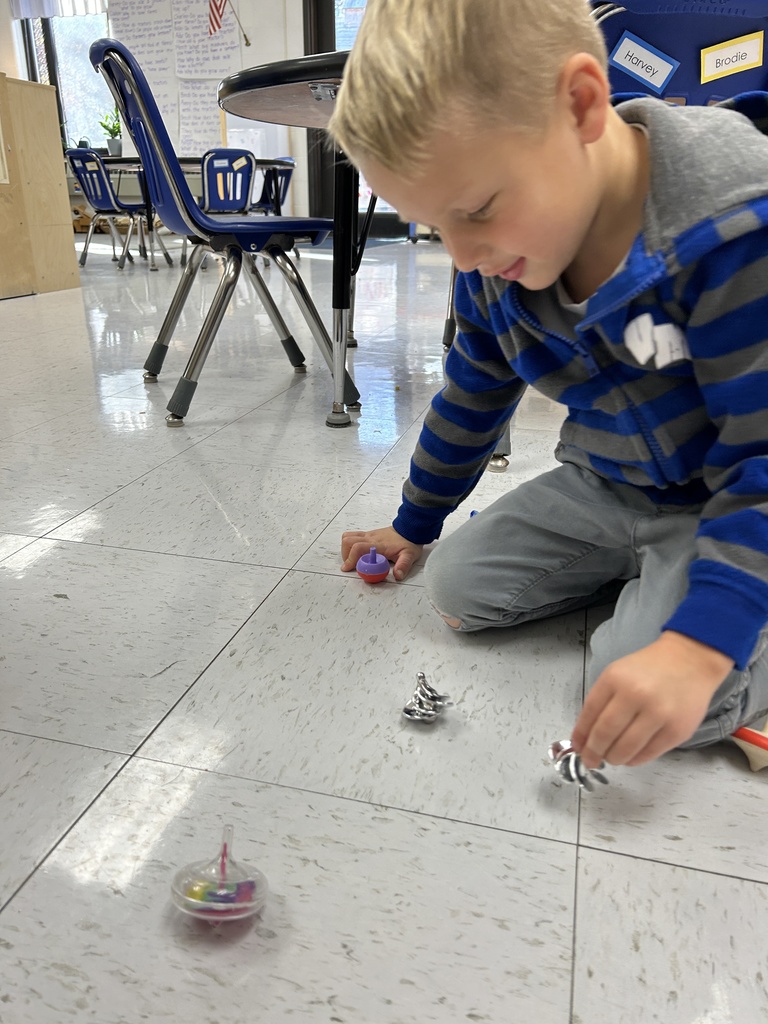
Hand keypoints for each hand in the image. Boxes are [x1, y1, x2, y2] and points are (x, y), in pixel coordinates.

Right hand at [341, 526, 423, 580]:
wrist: (409, 528)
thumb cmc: (408, 542)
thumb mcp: (409, 555)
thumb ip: (403, 566)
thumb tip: (397, 575)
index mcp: (378, 544)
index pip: (358, 547)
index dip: (350, 559)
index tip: (348, 568)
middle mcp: (370, 538)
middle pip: (348, 541)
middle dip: (346, 555)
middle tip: (351, 565)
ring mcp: (368, 535)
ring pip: (348, 537)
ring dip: (346, 549)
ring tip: (353, 559)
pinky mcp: (368, 534)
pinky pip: (352, 536)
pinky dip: (349, 545)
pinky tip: (357, 553)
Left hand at [572, 631, 733, 767]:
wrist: (689, 660)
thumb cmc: (649, 668)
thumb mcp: (616, 674)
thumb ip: (599, 702)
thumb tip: (584, 737)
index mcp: (615, 679)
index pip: (590, 714)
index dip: (581, 736)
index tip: (578, 748)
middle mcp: (636, 695)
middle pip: (605, 734)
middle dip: (594, 752)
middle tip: (591, 760)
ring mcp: (659, 714)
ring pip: (626, 749)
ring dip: (614, 758)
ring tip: (612, 757)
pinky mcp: (677, 730)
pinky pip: (649, 754)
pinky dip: (635, 759)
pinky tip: (630, 756)